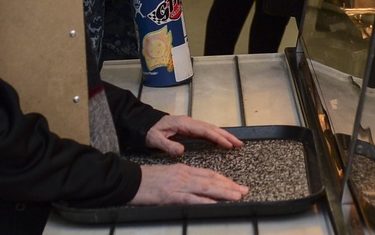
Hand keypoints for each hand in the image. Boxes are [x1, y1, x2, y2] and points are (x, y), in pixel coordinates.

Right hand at [131, 163, 247, 204]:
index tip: (236, 185)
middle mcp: (184, 175)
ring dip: (223, 192)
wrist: (130, 181)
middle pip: (211, 179)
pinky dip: (204, 201)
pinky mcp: (171, 195)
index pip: (209, 174)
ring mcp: (178, 185)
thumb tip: (197, 189)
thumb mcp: (169, 175)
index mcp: (184, 170)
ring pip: (206, 187)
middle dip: (229, 186)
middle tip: (244, 191)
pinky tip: (215, 204)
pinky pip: (191, 199)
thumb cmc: (147, 180)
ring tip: (237, 196)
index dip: (224, 180)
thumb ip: (184, 180)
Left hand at [145, 115, 242, 156]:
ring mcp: (191, 125)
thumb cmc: (149, 131)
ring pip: (211, 130)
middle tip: (239, 144)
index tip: (228, 145)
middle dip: (227, 136)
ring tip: (236, 144)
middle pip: (212, 128)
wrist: (144, 123)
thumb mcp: (154, 139)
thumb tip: (182, 151)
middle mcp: (190, 123)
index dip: (217, 138)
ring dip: (224, 136)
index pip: (205, 130)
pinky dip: (217, 137)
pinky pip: (207, 133)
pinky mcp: (190, 129)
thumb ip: (167, 145)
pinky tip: (223, 142)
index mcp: (184, 124)